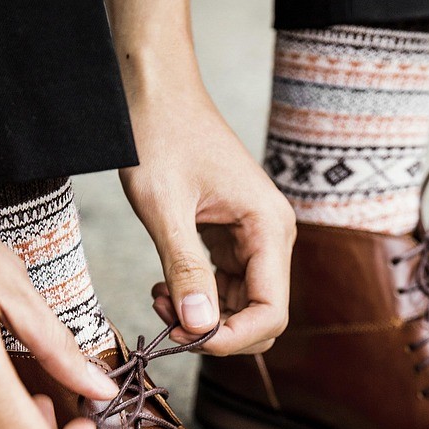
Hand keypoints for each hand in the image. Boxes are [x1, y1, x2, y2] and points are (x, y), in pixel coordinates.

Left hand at [105, 0, 294, 354]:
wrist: (156, 89)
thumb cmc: (159, 134)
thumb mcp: (164, 207)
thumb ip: (185, 269)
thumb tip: (200, 327)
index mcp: (269, 227)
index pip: (270, 312)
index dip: (231, 339)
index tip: (184, 339)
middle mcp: (272, 236)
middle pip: (261, 316)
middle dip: (216, 331)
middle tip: (166, 322)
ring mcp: (254, 238)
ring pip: (241, 306)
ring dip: (203, 318)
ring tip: (158, 299)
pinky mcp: (233, 237)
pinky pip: (225, 286)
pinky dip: (197, 298)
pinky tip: (164, 288)